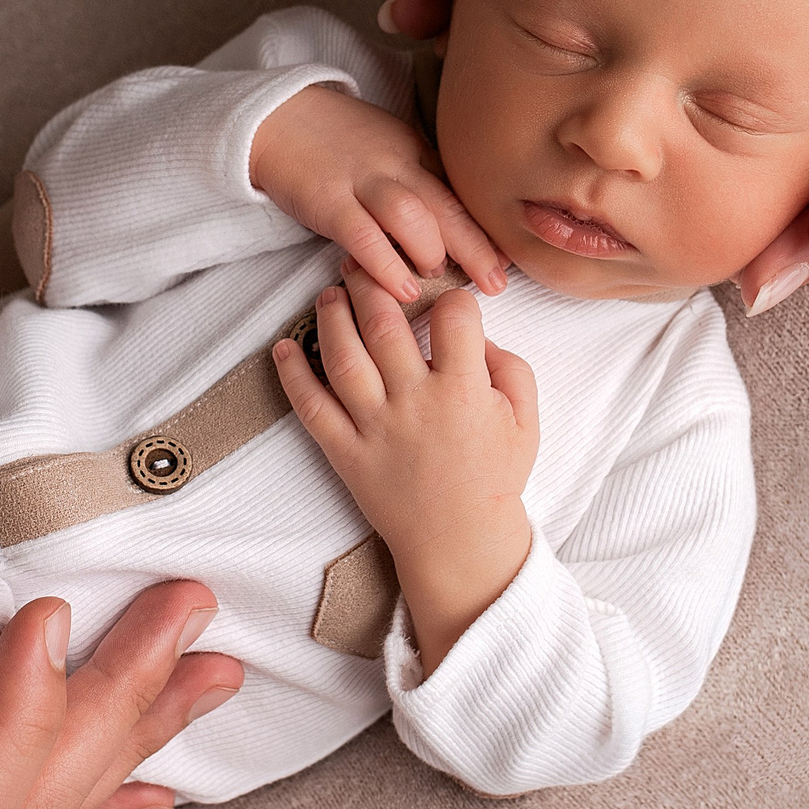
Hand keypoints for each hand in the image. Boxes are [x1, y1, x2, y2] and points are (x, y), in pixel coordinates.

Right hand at [250, 85, 507, 300]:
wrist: (274, 118)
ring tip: (441, 278)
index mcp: (414, 150)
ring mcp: (361, 181)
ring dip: (433, 250)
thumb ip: (417, 177)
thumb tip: (448, 226)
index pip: (459, 192)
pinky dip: (386, 264)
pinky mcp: (327, 200)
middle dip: (478, 248)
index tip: (510, 259)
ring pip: (412, 215)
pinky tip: (401, 289)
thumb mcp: (386, 145)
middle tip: (499, 283)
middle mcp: (396, 163)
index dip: (486, 228)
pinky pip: (363, 235)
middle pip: (447, 206)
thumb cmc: (332, 138)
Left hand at [273, 269, 537, 663]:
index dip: (452, 298)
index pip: (453, 316)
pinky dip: (292, 376)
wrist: (460, 544)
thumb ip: (510, 368)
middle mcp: (416, 403)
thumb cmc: (495, 479)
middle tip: (363, 265)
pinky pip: (312, 409)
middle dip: (373, 284)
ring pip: (344, 357)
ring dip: (332, 317)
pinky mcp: (346, 453)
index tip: (448, 302)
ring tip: (330, 294)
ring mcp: (376, 428)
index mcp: (465, 391)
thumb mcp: (526, 422)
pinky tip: (283, 348)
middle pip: (385, 325)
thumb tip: (477, 334)